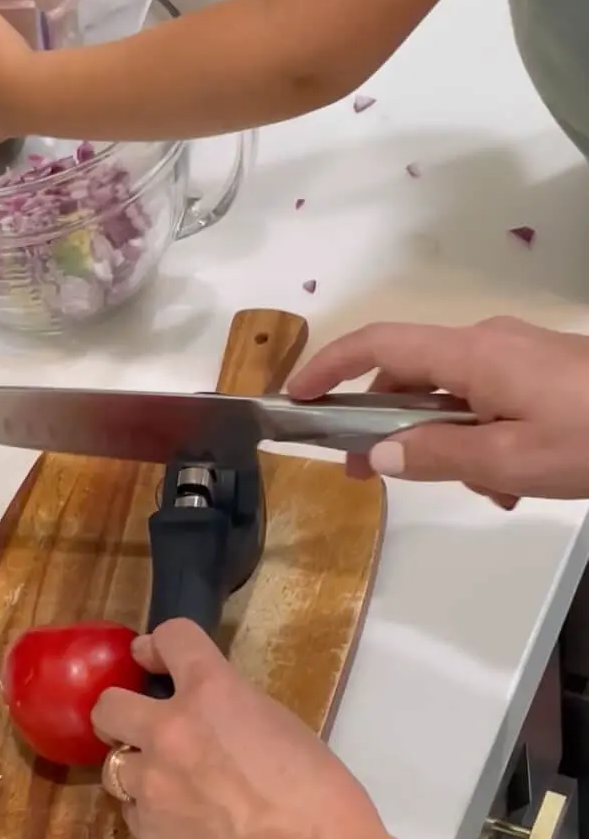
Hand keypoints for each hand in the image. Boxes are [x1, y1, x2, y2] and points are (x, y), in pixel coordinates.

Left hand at [91, 621, 382, 838]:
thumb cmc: (319, 796)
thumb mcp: (280, 727)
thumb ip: (233, 713)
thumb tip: (214, 723)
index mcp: (212, 693)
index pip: (169, 637)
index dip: (160, 646)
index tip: (156, 660)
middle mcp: (168, 730)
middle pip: (108, 704)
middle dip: (122, 711)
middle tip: (143, 726)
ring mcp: (152, 784)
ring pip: (114, 763)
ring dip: (138, 767)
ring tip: (166, 785)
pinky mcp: (148, 833)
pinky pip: (132, 810)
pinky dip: (150, 811)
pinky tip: (181, 824)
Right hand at [289, 316, 588, 500]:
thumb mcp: (508, 460)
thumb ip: (436, 456)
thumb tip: (379, 455)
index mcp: (471, 355)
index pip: (377, 345)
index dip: (328, 367)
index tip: (294, 397)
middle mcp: (488, 344)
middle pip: (411, 375)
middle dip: (387, 426)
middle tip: (365, 474)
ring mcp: (519, 356)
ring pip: (453, 397)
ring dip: (447, 444)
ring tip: (479, 494)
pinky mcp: (544, 373)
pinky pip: (489, 402)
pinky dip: (483, 441)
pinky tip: (511, 485)